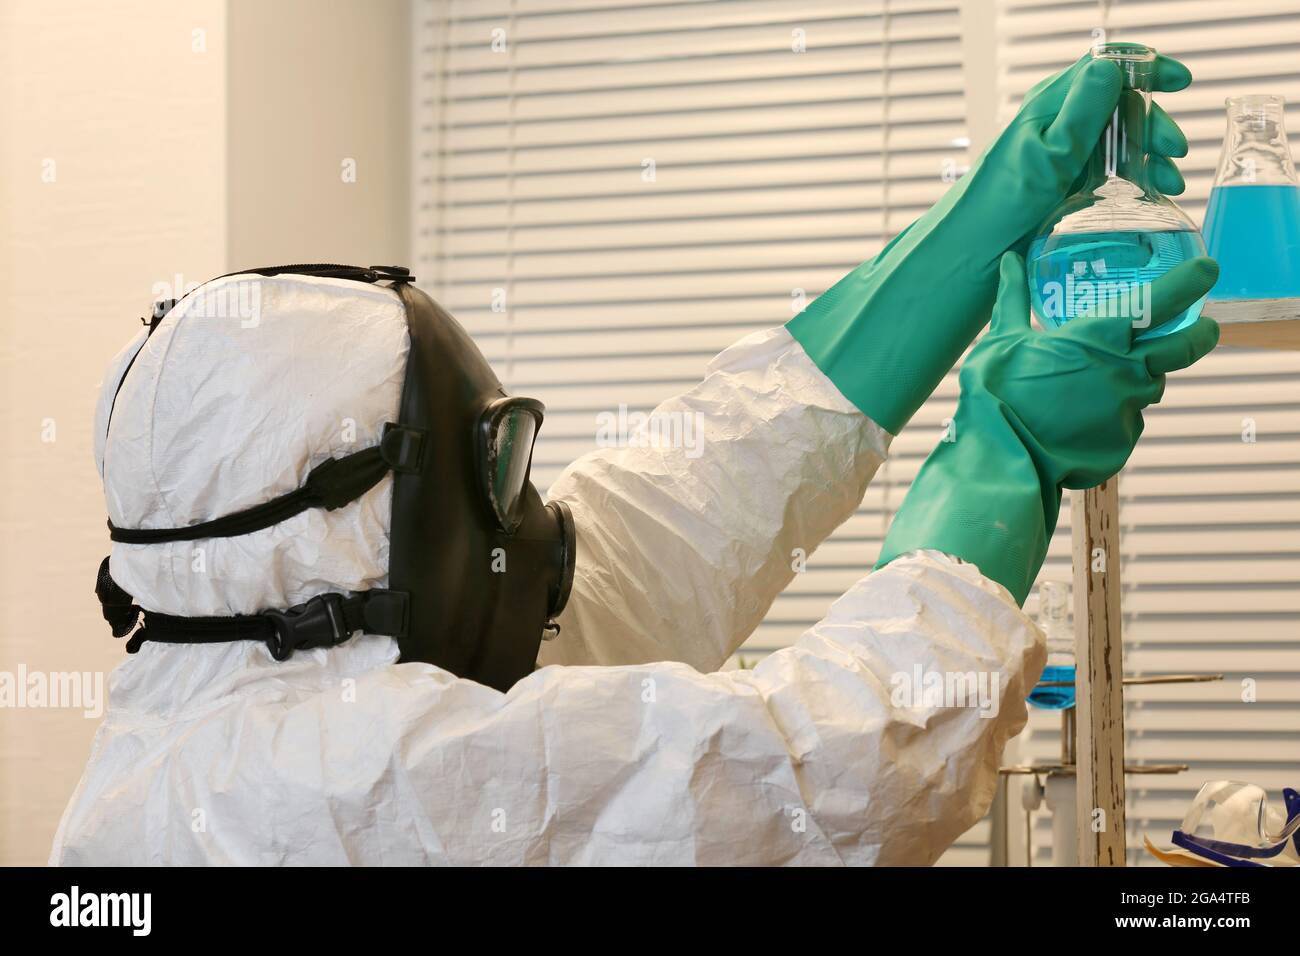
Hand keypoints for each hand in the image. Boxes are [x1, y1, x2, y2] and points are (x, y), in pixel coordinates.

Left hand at [787, 47, 1193, 435]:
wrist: (956, 274)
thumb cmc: (988, 221)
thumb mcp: (1042, 165)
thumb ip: (1076, 118)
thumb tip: (1106, 67)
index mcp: (1044, 115)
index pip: (1100, 69)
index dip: (1143, 66)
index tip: (1181, 79)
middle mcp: (1048, 135)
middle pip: (1115, 109)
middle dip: (1154, 122)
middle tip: (1177, 153)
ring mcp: (1051, 168)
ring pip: (1114, 145)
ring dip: (1148, 156)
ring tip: (1170, 184)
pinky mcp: (1053, 201)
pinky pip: (1102, 178)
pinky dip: (1131, 182)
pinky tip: (1150, 199)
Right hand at [961, 251, 1219, 490]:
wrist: (1001, 457)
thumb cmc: (999, 393)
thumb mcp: (1003, 339)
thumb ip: (1013, 299)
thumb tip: (1010, 262)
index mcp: (1099, 338)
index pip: (1159, 302)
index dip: (1189, 283)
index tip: (1208, 271)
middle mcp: (1125, 371)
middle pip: (1183, 347)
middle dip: (1201, 333)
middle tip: (1205, 327)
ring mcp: (1128, 409)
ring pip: (1149, 387)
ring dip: (1138, 380)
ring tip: (1103, 384)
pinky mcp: (1122, 442)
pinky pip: (1126, 422)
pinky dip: (1110, 418)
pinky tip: (1079, 421)